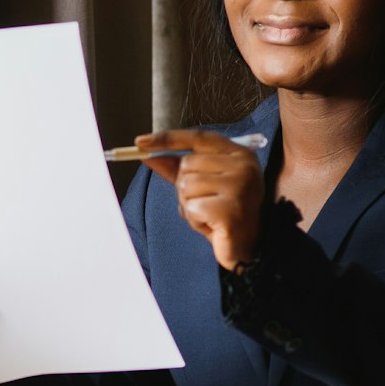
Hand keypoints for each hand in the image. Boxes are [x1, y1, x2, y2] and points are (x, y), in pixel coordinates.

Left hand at [136, 130, 264, 269]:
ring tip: (209, 216)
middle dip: (185, 188)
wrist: (245, 248)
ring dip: (189, 206)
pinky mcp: (232, 209)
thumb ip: (176, 169)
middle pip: (187, 165)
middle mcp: (244, 165)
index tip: (140, 142)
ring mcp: (240, 186)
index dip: (167, 139)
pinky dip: (195, 220)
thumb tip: (148, 155)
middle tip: (206, 204)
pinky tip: (212, 226)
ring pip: (186, 186)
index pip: (198, 137)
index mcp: (239, 153)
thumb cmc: (223, 215)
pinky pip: (192, 207)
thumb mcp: (200, 187)